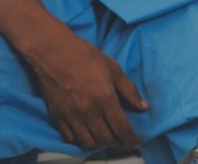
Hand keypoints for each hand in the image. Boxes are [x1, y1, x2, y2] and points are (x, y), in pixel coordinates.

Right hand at [31, 31, 147, 149]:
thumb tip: (144, 107)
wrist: (53, 52)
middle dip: (118, 143)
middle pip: (106, 139)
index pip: (121, 129)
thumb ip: (129, 90)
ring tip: (107, 138)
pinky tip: (88, 133)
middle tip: (124, 140)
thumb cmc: (86, 56)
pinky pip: (70, 138)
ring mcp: (71, 116)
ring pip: (88, 143)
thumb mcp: (114, 69)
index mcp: (105, 99)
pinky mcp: (57, 117)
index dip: (131, 139)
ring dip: (100, 144)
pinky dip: (82, 140)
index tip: (137, 142)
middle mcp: (88, 112)